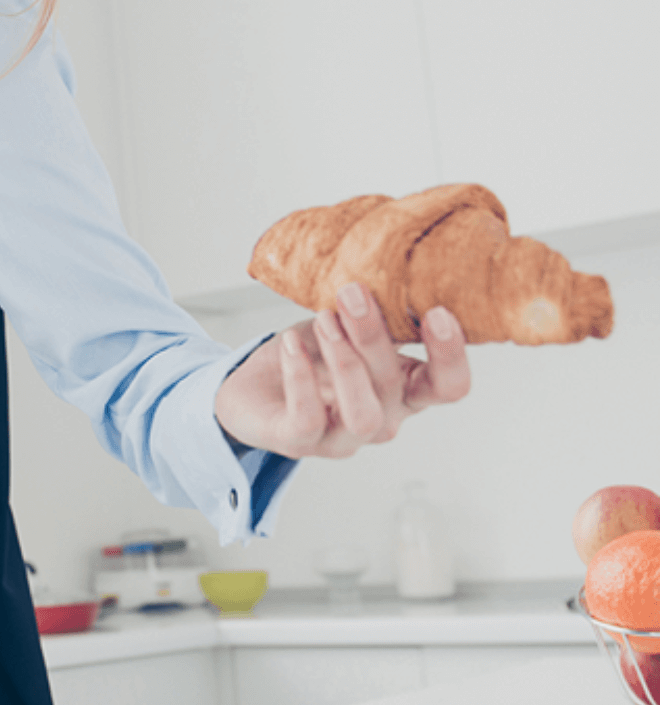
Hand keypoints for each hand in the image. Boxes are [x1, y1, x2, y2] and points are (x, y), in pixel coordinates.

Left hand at [214, 282, 470, 458]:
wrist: (254, 388)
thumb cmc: (310, 355)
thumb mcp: (346, 325)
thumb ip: (377, 309)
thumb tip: (396, 262)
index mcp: (404, 390)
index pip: (449, 386)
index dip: (451, 356)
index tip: (437, 311)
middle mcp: (382, 418)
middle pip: (396, 387)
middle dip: (375, 336)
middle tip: (352, 293)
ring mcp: (342, 438)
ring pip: (362, 414)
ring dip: (345, 361)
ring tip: (324, 318)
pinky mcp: (299, 442)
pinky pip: (307, 418)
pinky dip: (299, 377)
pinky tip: (290, 343)